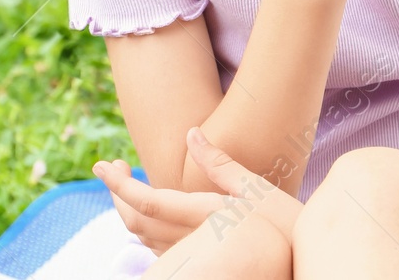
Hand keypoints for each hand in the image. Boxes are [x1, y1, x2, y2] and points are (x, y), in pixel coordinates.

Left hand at [93, 126, 302, 254]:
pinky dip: (145, 226)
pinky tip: (150, 212)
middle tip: (112, 167)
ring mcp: (191, 255)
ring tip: (126, 183)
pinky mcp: (197, 263)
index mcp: (202, 216)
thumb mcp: (256, 189)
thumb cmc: (285, 225)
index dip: (118, 186)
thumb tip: (192, 133)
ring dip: (127, 209)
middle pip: (136, 221)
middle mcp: (189, 239)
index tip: (100, 166)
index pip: (147, 203)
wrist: (298, 264)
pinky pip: (158, 246)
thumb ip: (220, 164)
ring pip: (143, 237)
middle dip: (117, 194)